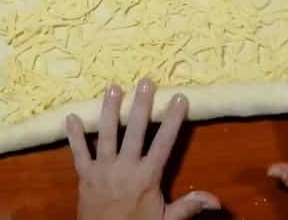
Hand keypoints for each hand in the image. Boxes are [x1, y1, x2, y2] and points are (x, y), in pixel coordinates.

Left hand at [67, 79, 220, 219]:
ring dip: (109, 110)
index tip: (179, 98)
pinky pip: (78, 153)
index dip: (172, 120)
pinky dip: (74, 136)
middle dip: (140, 106)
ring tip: (113, 87)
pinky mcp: (85, 176)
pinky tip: (71, 117)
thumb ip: (188, 206)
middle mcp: (125, 168)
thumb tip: (217, 200)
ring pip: (107, 135)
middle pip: (134, 131)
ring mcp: (103, 170)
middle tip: (145, 81)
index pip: (164, 143)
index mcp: (147, 177)